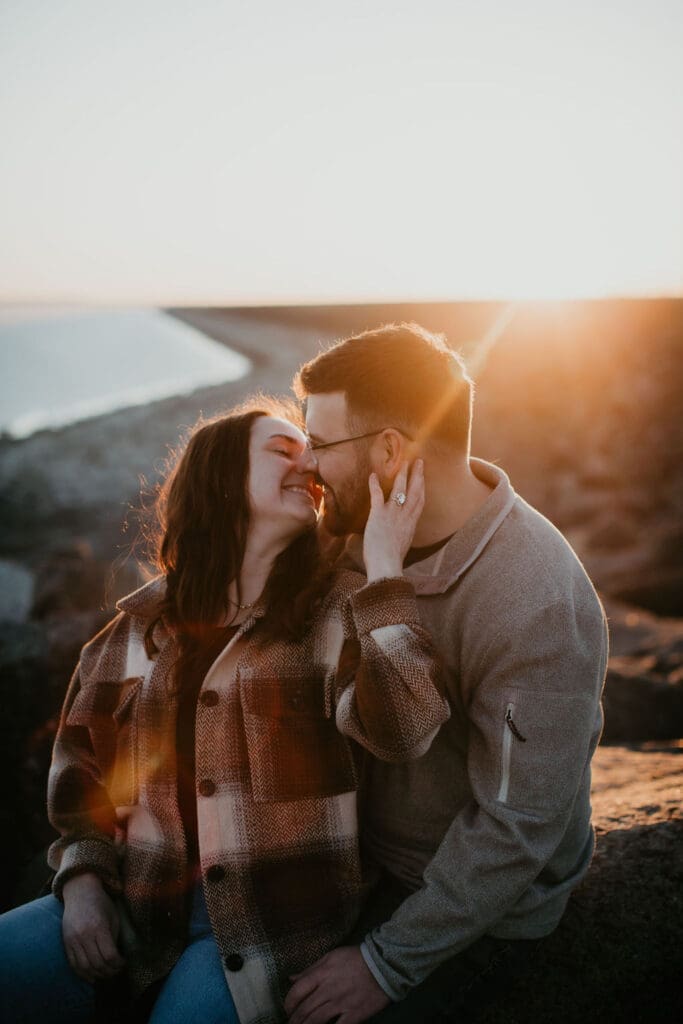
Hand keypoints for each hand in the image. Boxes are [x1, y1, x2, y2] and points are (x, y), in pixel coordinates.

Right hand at [62, 872, 124, 982]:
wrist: (80, 892)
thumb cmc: (101, 903)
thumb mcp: (113, 916)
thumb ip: (114, 937)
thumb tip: (115, 959)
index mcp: (99, 927)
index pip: (109, 955)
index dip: (118, 964)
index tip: (123, 963)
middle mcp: (84, 935)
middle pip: (97, 964)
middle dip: (109, 972)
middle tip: (116, 971)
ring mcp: (73, 940)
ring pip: (84, 967)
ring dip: (97, 975)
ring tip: (106, 974)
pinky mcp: (66, 942)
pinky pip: (73, 964)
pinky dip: (83, 974)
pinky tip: (92, 976)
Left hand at [284, 946, 389, 1023]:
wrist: (383, 965)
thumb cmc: (355, 958)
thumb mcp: (330, 957)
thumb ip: (310, 969)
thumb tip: (291, 978)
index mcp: (322, 973)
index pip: (297, 990)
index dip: (288, 1002)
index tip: (287, 1009)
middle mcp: (329, 989)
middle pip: (304, 1009)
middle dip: (294, 1020)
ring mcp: (342, 1003)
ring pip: (316, 1021)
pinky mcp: (355, 1015)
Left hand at [363, 460, 424, 581]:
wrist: (386, 566)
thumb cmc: (392, 562)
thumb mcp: (402, 546)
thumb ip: (402, 535)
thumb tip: (399, 533)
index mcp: (411, 524)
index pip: (419, 502)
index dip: (422, 488)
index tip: (423, 478)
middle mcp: (405, 516)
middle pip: (415, 491)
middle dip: (417, 475)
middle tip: (419, 461)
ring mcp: (393, 514)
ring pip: (400, 489)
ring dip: (402, 474)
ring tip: (404, 462)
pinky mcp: (378, 515)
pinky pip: (377, 495)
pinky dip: (374, 484)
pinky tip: (372, 474)